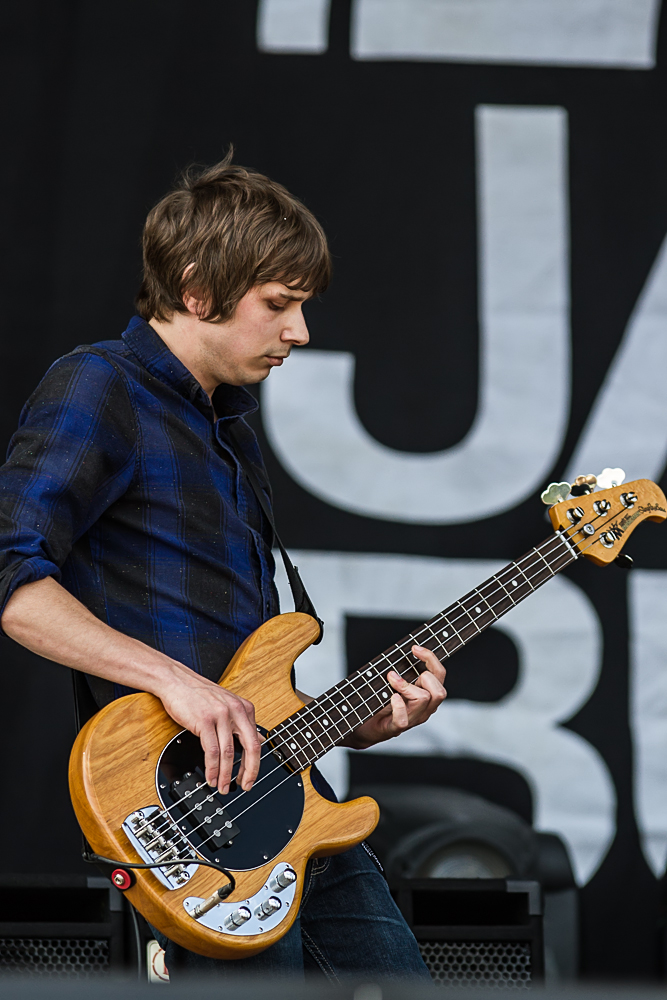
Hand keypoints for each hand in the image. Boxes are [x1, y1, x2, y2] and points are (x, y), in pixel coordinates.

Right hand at [158, 667, 260, 794]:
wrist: (176, 680)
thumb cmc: (198, 693)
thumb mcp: (227, 704)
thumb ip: (242, 721)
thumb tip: (258, 739)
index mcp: (244, 708)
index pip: (256, 741)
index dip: (255, 763)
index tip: (250, 777)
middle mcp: (236, 710)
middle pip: (250, 747)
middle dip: (248, 772)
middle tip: (244, 786)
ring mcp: (221, 715)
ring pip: (229, 752)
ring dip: (225, 774)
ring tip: (222, 786)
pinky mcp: (205, 720)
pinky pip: (212, 750)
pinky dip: (212, 768)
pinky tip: (210, 776)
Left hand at [344, 645, 446, 749]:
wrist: (364, 726)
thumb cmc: (381, 700)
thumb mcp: (396, 682)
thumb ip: (405, 669)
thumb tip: (407, 649)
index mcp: (427, 694)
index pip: (440, 674)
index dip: (430, 658)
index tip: (414, 648)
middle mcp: (424, 709)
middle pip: (440, 691)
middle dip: (424, 676)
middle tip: (403, 673)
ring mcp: (412, 720)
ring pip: (424, 699)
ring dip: (406, 685)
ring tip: (391, 679)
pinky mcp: (395, 728)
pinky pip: (403, 719)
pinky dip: (398, 705)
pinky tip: (392, 697)